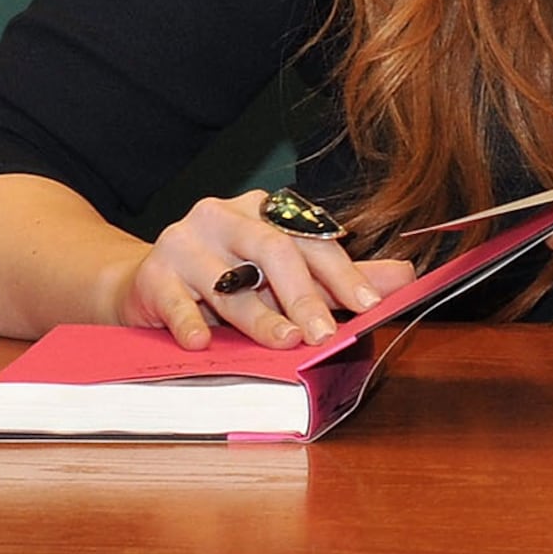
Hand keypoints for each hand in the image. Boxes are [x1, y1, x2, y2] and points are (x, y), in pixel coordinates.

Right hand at [121, 192, 410, 351]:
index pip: (309, 238)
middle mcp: (224, 217)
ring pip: (228, 280)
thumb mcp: (283, 274)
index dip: (342, 273)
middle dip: (303, 295)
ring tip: (284, 342)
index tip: (367, 305)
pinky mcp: (153, 275)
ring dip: (258, 315)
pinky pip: (175, 300)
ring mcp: (185, 243)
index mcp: (263, 211)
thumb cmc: (226, 276)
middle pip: (272, 251)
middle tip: (325, 334)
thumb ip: (340, 276)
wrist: (146, 283)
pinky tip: (203, 342)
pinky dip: (190, 321)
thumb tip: (406, 276)